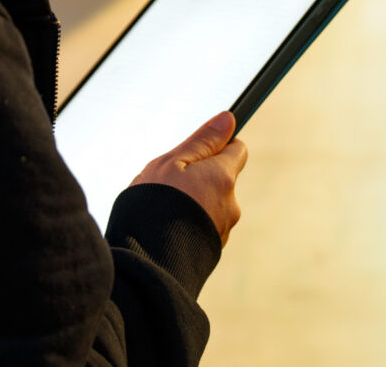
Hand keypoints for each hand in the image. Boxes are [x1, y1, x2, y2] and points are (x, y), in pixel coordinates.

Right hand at [130, 111, 247, 245]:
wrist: (148, 264)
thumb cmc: (156, 207)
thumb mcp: (173, 163)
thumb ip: (202, 141)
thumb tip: (228, 120)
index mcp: (223, 178)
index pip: (237, 149)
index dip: (218, 146)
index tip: (198, 150)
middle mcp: (230, 204)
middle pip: (222, 178)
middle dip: (201, 176)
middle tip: (171, 183)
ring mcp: (223, 230)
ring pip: (211, 204)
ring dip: (195, 202)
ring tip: (165, 209)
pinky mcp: (212, 251)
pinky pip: (204, 227)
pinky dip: (191, 223)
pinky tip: (168, 228)